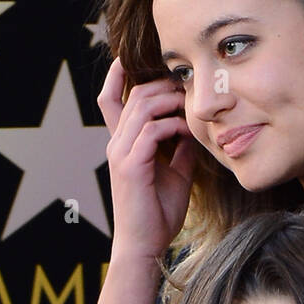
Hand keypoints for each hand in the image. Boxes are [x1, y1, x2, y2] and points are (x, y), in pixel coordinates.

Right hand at [98, 57, 196, 261]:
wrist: (146, 247)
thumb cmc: (158, 214)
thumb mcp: (175, 173)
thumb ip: (180, 147)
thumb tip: (193, 126)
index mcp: (123, 144)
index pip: (110, 99)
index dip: (118, 74)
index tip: (135, 57)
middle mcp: (116, 144)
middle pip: (136, 94)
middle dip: (166, 86)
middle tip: (191, 92)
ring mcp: (120, 153)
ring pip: (143, 106)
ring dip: (172, 102)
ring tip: (191, 110)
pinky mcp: (130, 166)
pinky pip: (151, 130)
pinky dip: (173, 126)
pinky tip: (188, 133)